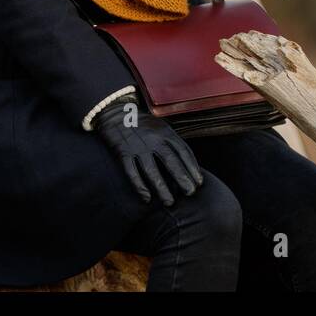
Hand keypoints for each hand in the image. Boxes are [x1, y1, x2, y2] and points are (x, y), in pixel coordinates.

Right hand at [91, 92, 203, 206]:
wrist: (116, 113)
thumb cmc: (143, 124)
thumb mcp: (161, 127)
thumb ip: (173, 142)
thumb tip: (189, 164)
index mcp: (165, 132)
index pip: (183, 151)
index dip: (192, 167)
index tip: (199, 182)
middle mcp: (153, 139)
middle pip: (170, 160)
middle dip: (182, 178)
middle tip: (190, 193)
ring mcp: (137, 146)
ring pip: (151, 169)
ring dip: (161, 187)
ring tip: (169, 202)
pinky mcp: (123, 152)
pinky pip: (132, 171)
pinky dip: (139, 185)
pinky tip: (147, 198)